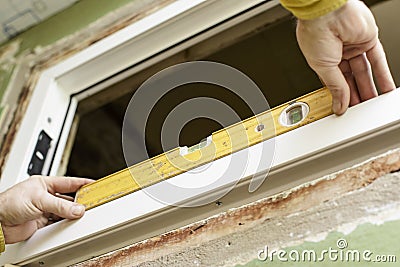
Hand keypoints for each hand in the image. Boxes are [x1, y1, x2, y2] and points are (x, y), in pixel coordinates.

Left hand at [0, 176, 92, 243]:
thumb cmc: (9, 203)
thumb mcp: (39, 200)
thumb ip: (60, 205)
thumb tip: (77, 209)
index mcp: (44, 183)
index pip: (68, 182)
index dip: (82, 183)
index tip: (94, 185)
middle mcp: (45, 196)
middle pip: (68, 198)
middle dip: (78, 201)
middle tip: (89, 204)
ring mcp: (44, 209)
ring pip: (64, 211)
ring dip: (71, 214)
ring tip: (79, 216)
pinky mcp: (42, 223)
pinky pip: (58, 223)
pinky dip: (65, 224)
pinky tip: (69, 224)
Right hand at [296, 0, 394, 114]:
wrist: (326, 13)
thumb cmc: (315, 33)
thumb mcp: (323, 67)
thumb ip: (335, 87)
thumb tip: (339, 104)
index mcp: (323, 59)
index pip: (334, 82)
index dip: (340, 96)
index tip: (344, 109)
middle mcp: (339, 53)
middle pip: (351, 79)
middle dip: (356, 95)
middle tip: (360, 110)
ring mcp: (354, 46)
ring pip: (365, 72)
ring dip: (370, 89)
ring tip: (373, 105)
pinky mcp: (369, 39)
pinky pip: (378, 60)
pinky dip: (383, 75)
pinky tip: (385, 88)